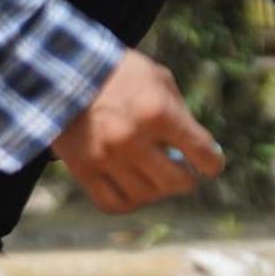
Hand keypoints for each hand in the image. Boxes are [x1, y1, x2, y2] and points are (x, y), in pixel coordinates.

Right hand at [53, 50, 224, 212]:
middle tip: (182, 169)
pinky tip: (134, 186)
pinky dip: (130, 200)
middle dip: (186, 177)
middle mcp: (133, 139)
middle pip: (177, 183)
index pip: (203, 155)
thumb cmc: (119, 73)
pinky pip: (115, 204)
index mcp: (158, 112)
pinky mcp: (84, 170)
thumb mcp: (158, 79)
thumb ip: (180, 114)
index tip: (210, 165)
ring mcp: (107, 158)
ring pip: (148, 196)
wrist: (62, 71)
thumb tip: (201, 149)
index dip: (212, 164)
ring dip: (157, 188)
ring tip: (155, 173)